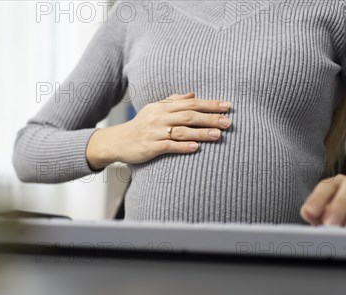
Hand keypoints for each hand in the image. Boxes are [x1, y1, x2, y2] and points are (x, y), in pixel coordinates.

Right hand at [86, 92, 231, 168]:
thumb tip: (193, 94)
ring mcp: (155, 132)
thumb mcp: (155, 110)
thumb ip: (173, 101)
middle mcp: (159, 117)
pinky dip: (183, 147)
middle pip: (189, 115)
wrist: (118, 141)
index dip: (209, 104)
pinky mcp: (150, 147)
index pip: (190, 103)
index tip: (226, 106)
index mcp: (162, 107)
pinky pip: (169, 146)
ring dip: (201, 133)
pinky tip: (196, 148)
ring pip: (182, 131)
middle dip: (210, 118)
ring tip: (218, 135)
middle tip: (228, 121)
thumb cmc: (140, 126)